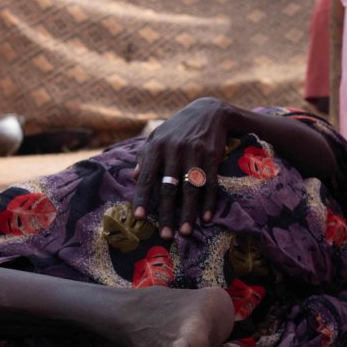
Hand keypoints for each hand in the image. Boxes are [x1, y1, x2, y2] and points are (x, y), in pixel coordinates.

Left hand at [132, 98, 232, 238]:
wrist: (209, 111)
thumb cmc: (178, 128)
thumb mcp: (158, 136)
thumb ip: (144, 156)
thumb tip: (133, 177)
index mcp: (157, 147)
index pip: (147, 177)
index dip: (142, 198)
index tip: (139, 217)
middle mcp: (174, 151)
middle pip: (169, 187)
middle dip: (167, 213)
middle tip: (165, 235)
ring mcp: (194, 154)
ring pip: (190, 189)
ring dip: (189, 213)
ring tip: (186, 232)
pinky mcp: (212, 157)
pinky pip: (210, 183)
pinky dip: (208, 202)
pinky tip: (206, 217)